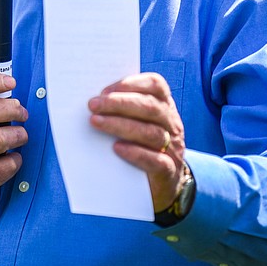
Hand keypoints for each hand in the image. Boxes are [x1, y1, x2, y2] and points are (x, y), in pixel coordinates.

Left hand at [87, 72, 185, 211]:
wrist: (161, 182)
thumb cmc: (139, 143)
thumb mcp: (136, 121)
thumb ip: (121, 109)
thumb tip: (93, 99)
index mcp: (164, 104)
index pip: (155, 84)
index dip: (130, 83)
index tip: (104, 90)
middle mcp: (171, 123)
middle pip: (150, 107)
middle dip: (119, 103)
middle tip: (93, 105)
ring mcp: (173, 147)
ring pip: (151, 133)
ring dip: (121, 125)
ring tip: (95, 122)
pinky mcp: (169, 171)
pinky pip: (156, 160)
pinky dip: (136, 153)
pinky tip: (116, 148)